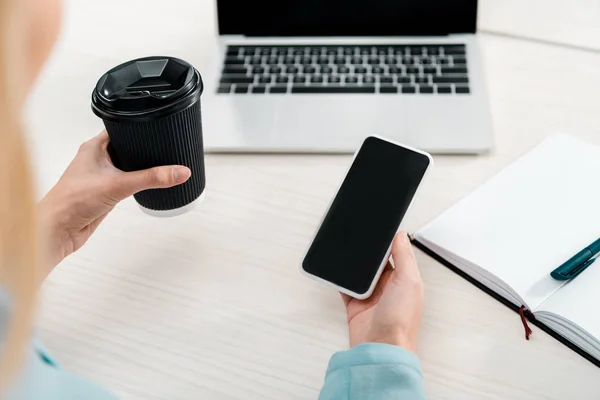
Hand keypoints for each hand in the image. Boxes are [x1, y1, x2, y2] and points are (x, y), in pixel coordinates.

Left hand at [38, 131, 190, 275]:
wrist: (58, 230)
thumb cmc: (71, 201)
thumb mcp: (119, 185)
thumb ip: (151, 178)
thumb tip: (178, 172)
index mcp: (94, 147)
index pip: (121, 129)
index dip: (139, 127)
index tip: (157, 126)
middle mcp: (96, 159)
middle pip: (127, 147)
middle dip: (144, 149)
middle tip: (164, 147)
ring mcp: (100, 176)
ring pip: (126, 166)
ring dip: (140, 168)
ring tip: (160, 165)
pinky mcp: (104, 193)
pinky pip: (125, 183)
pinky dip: (136, 183)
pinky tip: (146, 186)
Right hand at [342, 231, 423, 351]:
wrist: (380, 350)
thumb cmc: (400, 323)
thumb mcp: (408, 282)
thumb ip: (404, 257)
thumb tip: (401, 235)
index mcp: (406, 281)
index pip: (397, 255)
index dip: (388, 243)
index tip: (378, 229)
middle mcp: (389, 289)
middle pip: (376, 264)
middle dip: (368, 253)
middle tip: (358, 239)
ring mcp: (372, 298)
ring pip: (360, 274)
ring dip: (353, 266)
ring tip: (346, 253)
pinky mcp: (356, 307)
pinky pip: (345, 288)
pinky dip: (340, 281)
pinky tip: (337, 272)